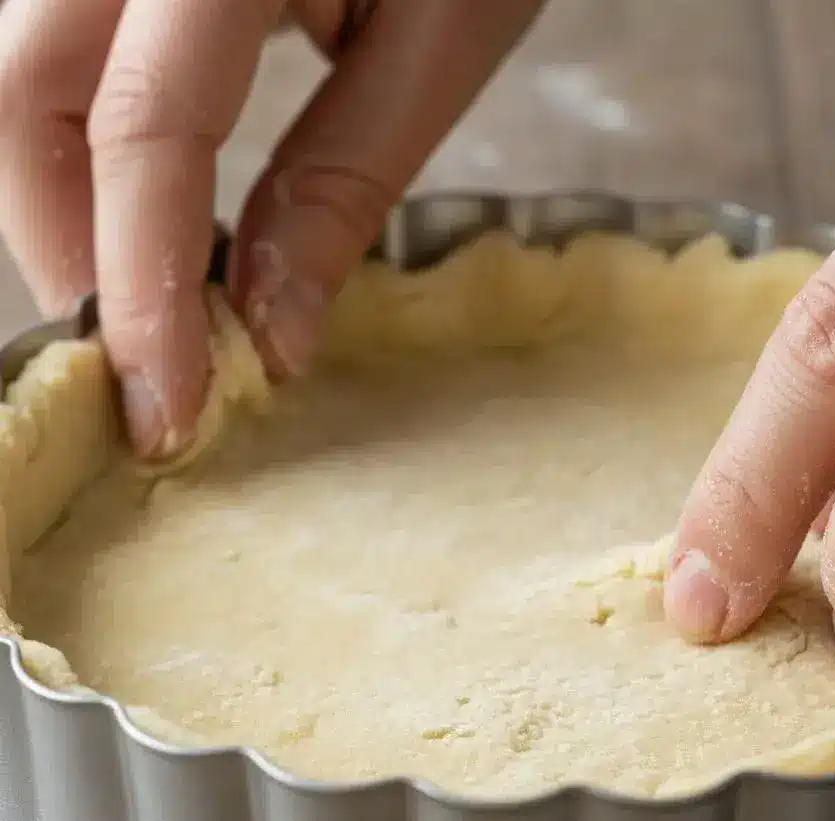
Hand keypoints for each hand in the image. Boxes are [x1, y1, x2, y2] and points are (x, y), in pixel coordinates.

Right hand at [0, 0, 542, 454]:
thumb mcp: (439, 42)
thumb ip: (343, 181)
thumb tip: (268, 333)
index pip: (145, 131)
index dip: (144, 288)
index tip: (166, 411)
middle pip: (23, 94)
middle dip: (70, 253)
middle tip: (137, 367)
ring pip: (14, 71)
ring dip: (61, 203)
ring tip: (137, 303)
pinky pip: (48, 47)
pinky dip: (79, 145)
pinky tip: (137, 212)